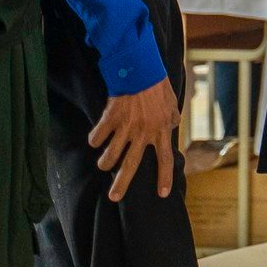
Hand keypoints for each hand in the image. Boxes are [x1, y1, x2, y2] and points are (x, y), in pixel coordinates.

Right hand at [89, 80, 182, 201]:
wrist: (140, 68)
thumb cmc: (157, 85)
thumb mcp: (172, 104)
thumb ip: (172, 118)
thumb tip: (173, 126)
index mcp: (161, 130)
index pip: (165, 159)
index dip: (164, 177)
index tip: (163, 193)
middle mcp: (143, 133)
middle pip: (131, 164)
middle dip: (122, 183)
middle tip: (114, 197)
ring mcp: (126, 127)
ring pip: (111, 154)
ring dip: (105, 162)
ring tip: (102, 165)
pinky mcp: (110, 118)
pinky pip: (97, 136)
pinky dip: (94, 140)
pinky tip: (94, 141)